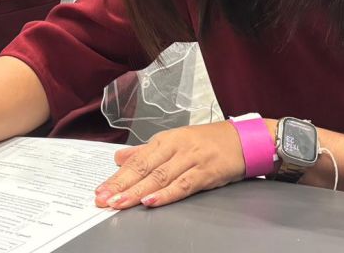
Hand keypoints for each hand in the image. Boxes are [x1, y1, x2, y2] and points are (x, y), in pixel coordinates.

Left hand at [93, 121, 247, 209]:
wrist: (243, 140)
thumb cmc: (209, 141)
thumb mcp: (175, 141)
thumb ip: (145, 151)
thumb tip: (119, 157)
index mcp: (166, 140)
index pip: (136, 160)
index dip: (117, 176)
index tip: (101, 190)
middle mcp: (176, 148)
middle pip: (144, 168)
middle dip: (121, 185)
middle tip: (104, 199)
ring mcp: (191, 160)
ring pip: (159, 177)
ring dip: (138, 192)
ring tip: (120, 203)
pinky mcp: (206, 172)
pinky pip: (183, 185)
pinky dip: (166, 194)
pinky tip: (151, 201)